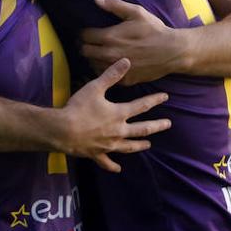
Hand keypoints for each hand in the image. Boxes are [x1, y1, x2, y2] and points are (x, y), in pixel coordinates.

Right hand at [56, 58, 170, 172]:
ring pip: (128, 147)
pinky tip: (118, 169)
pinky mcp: (97, 154)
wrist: (63, 131)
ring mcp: (108, 145)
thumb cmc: (79, 107)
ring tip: (148, 145)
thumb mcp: (95, 87)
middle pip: (141, 129)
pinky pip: (107, 162)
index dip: (154, 100)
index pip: (141, 106)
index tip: (165, 97)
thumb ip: (112, 75)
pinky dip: (113, 166)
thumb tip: (127, 61)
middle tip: (167, 124)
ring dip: (139, 145)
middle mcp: (118, 131)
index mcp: (119, 114)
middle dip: (156, 126)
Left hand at [80, 0, 184, 84]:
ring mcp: (116, 69)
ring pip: (92, 65)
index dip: (84, 33)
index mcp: (109, 37)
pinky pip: (106, 75)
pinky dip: (104, 69)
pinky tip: (109, 63)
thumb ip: (114, 5)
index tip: (87, 31)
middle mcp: (109, 54)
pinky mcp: (124, 80)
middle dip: (85, 45)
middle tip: (90, 42)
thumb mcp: (136, 12)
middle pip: (84, 52)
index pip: (84, 36)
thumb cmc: (154, 30)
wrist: (172, 51)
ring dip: (93, 58)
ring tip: (99, 52)